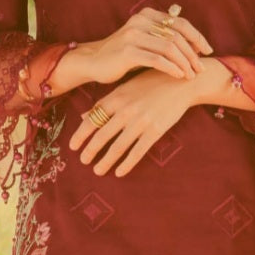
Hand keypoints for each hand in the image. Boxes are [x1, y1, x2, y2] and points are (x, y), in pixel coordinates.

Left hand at [68, 66, 199, 176]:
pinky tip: (119, 172)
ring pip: (118, 146)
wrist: (181, 82)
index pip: (92, 119)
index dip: (81, 134)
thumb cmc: (151, 83)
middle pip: (102, 135)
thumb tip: (83, 117)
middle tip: (83, 161)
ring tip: (97, 170)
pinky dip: (127, 163)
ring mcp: (141, 121)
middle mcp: (126, 110)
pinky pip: (137, 151)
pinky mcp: (155, 130)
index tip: (72, 147)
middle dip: (90, 151)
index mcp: (116, 97)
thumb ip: (105, 103)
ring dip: (106, 161)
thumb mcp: (125, 88)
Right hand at [76, 7, 214, 84]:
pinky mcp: (127, 52)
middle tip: (200, 69)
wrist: (92, 62)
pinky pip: (157, 59)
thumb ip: (162, 39)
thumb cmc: (121, 55)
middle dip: (193, 54)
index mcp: (147, 15)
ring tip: (191, 75)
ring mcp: (133, 35)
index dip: (197, 37)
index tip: (208, 51)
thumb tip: (193, 46)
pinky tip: (179, 76)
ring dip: (184, 63)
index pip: (180, 23)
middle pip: (177, 36)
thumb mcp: (143, 41)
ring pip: (169, 47)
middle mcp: (141, 21)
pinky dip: (171, 68)